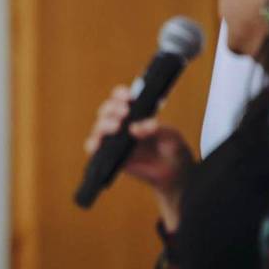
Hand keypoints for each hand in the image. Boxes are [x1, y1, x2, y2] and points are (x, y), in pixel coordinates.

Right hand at [84, 85, 194, 228]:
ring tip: (116, 127)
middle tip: (125, 112)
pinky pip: (94, 148)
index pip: (120, 98)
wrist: (174, 174)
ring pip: (98, 127)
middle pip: (106, 110)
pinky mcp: (109, 156)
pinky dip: (93, 144)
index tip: (128, 97)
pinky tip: (100, 143)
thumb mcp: (170, 136)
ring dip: (104, 124)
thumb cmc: (172, 150)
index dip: (120, 94)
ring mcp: (114, 140)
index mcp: (135, 113)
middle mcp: (121, 124)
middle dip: (112, 108)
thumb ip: (154, 129)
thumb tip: (134, 128)